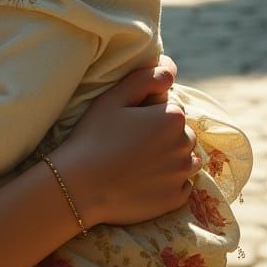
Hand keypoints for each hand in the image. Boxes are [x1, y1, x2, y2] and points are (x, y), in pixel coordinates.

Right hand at [51, 63, 198, 227]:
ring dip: (169, 154)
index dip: (148, 109)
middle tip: (130, 138)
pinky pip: (182, 183)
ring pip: (185, 156)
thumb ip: (145, 78)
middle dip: (162, 131)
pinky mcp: (175, 199)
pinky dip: (169, 179)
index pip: (171, 105)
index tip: (128, 119)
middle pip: (180, 130)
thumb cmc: (95, 135)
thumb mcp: (114, 98)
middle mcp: (185, 145)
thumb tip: (170, 68)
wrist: (81, 186)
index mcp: (172, 117)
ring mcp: (182, 175)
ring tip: (138, 158)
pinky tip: (144, 177)